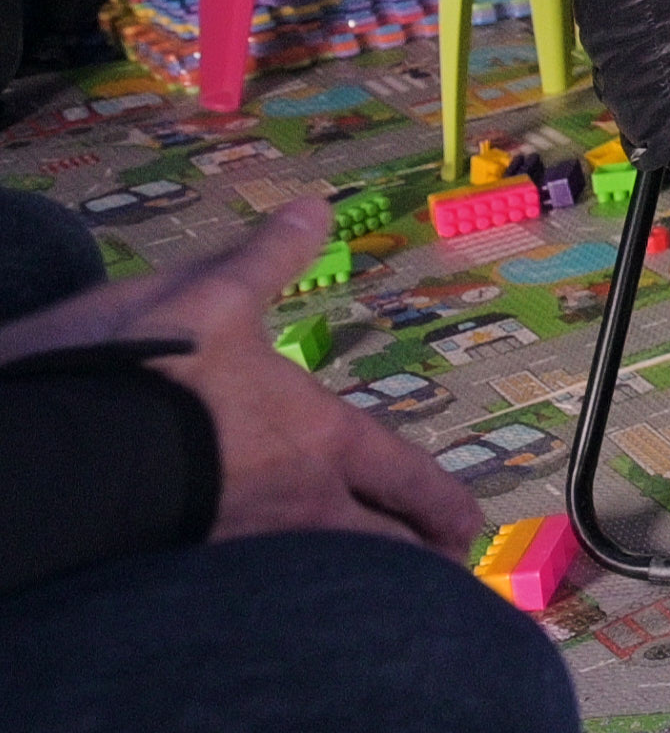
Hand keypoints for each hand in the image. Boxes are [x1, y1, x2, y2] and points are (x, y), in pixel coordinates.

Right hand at [0, 200, 480, 553]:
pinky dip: (292, 588)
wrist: (79, 454)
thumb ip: (268, 258)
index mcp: (322, 439)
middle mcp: (303, 501)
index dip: (442, 504)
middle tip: (434, 566)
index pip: (405, 477)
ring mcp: (254, 543)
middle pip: (382, 548)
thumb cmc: (160, 375)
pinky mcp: (202, 566)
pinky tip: (282, 586)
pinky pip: (266, 586)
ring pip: (330, 572)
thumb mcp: (215, 299)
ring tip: (370, 585)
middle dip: (414, 556)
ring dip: (358, 575)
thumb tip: (313, 205)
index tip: (468, 528)